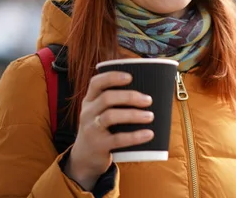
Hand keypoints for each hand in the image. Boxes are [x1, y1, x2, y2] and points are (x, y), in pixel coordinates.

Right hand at [64, 71, 153, 189]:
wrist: (84, 158)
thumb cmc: (101, 129)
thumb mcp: (100, 113)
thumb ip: (115, 102)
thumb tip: (149, 92)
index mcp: (90, 100)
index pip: (96, 83)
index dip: (112, 77)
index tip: (130, 77)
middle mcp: (88, 112)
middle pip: (107, 98)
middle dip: (129, 97)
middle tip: (148, 100)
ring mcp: (91, 129)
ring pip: (111, 116)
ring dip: (133, 114)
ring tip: (150, 116)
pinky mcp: (98, 145)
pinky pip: (117, 139)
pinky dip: (135, 136)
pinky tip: (149, 134)